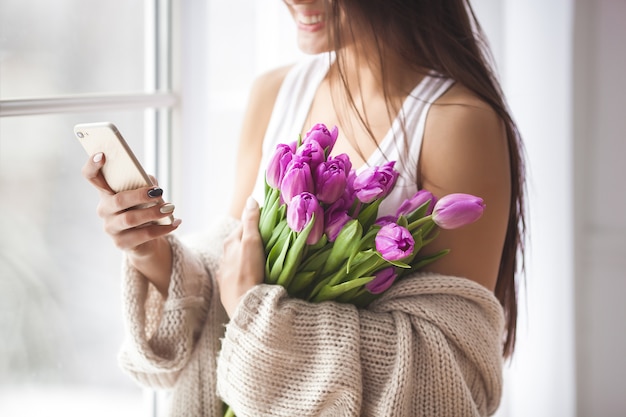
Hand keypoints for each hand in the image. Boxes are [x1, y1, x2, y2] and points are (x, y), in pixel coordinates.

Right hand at [81, 152, 180, 254]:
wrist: (144, 240)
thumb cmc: (143, 209)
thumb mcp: (143, 193)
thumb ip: (145, 183)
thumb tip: (152, 185)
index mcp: (106, 192)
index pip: (91, 176)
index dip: (93, 165)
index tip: (102, 155)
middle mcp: (104, 209)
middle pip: (118, 200)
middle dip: (140, 195)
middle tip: (158, 192)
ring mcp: (110, 228)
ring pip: (131, 219)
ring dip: (153, 212)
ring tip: (170, 208)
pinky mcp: (121, 243)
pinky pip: (143, 235)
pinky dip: (163, 228)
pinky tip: (175, 223)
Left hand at [217, 197, 264, 317]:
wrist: (243, 304)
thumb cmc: (248, 271)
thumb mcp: (252, 242)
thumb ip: (251, 221)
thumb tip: (250, 199)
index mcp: (230, 242)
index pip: (244, 225)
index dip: (257, 222)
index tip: (270, 222)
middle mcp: (225, 255)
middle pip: (241, 241)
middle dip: (252, 239)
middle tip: (269, 241)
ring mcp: (225, 271)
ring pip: (238, 258)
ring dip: (248, 256)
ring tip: (262, 259)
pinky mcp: (228, 286)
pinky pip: (237, 273)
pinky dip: (245, 270)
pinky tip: (252, 274)